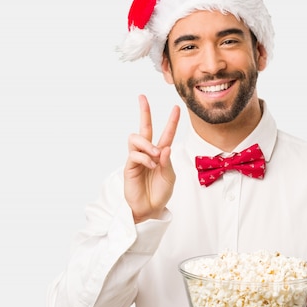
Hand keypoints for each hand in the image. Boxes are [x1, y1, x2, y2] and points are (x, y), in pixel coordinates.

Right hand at [124, 95, 180, 222]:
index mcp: (161, 153)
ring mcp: (137, 158)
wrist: (150, 208)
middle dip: (144, 112)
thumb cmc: (160, 192)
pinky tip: (151, 166)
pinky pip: (135, 155)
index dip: (171, 121)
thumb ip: (168, 162)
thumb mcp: (169, 177)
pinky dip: (145, 158)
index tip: (176, 107)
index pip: (166, 133)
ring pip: (136, 138)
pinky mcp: (129, 166)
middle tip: (142, 98)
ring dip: (148, 144)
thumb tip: (164, 147)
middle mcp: (148, 152)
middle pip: (144, 127)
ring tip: (156, 155)